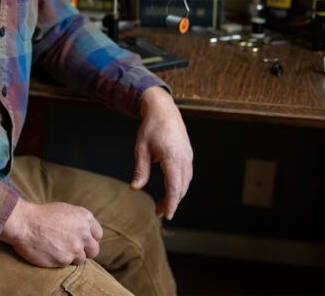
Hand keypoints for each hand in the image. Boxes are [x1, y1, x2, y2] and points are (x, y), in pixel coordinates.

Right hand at [0, 197, 102, 266]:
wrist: (25, 223)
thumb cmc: (42, 215)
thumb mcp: (66, 210)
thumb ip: (79, 222)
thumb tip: (87, 233)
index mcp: (85, 217)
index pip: (98, 234)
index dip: (90, 238)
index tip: (82, 240)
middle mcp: (83, 233)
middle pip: (94, 250)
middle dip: (86, 251)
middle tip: (73, 249)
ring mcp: (75, 248)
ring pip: (81, 259)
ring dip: (71, 256)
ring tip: (57, 248)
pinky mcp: (64, 260)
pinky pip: (66, 264)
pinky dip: (59, 260)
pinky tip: (50, 252)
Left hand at [131, 86, 193, 219]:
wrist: (164, 109)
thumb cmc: (151, 127)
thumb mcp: (141, 148)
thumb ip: (140, 170)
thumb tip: (135, 188)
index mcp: (172, 157)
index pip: (174, 187)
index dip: (171, 203)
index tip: (167, 215)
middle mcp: (184, 158)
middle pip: (181, 188)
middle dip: (172, 202)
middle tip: (159, 212)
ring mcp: (188, 156)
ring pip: (185, 182)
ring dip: (176, 195)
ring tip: (163, 204)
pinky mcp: (188, 154)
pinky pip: (186, 175)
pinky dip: (180, 185)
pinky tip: (170, 189)